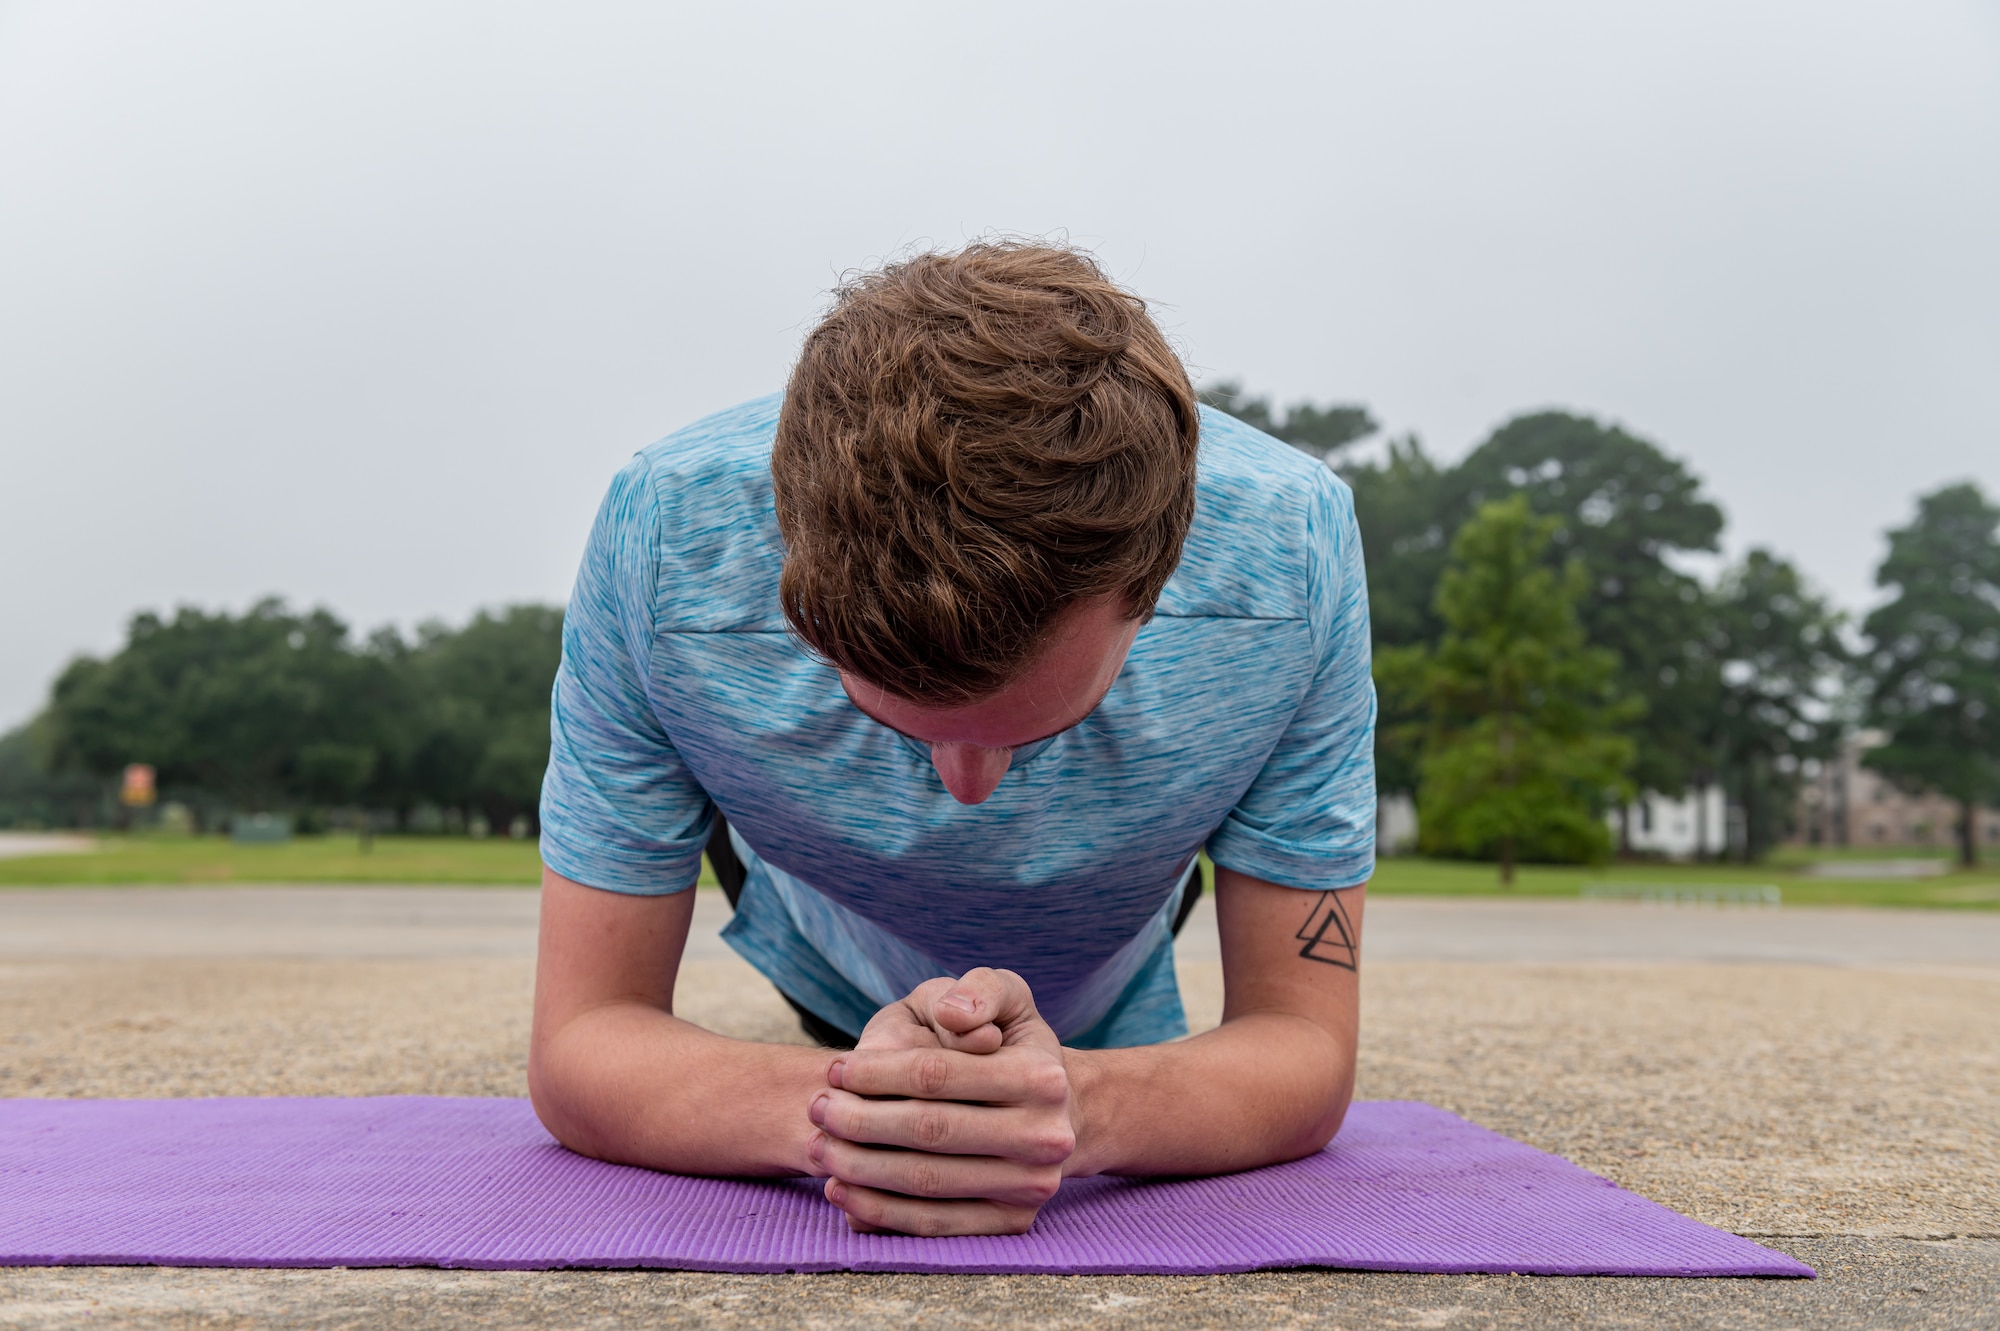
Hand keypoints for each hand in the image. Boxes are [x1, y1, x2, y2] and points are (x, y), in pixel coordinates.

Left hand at [806, 968, 1077, 1235]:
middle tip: (817, 1108)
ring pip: (927, 1183)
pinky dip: (880, 1212)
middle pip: (930, 1132)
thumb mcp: (1004, 995)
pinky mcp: (1012, 1223)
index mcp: (1043, 1076)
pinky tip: (842, 1192)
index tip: (836, 1068)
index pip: (938, 1074)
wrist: (1051, 1109)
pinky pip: (934, 1224)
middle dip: (858, 1121)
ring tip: (821, 1147)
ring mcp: (1032, 1187)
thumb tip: (952, 1014)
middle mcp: (1045, 1137)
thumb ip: (979, 990)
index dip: (876, 1072)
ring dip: (860, 1168)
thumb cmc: (1008, 1041)